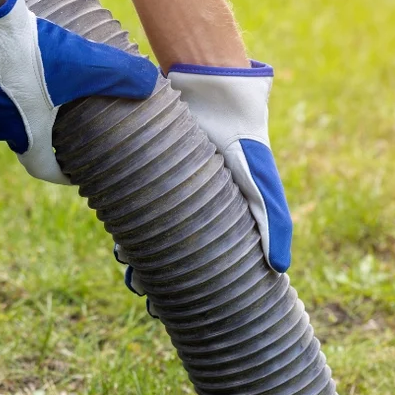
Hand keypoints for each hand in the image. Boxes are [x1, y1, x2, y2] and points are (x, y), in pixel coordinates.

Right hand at [0, 0, 158, 183]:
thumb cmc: (26, 55)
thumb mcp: (84, 63)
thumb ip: (119, 74)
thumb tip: (152, 81)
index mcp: (27, 134)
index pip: (45, 168)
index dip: (63, 171)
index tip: (74, 170)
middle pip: (25, 137)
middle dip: (45, 131)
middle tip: (63, 118)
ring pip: (2, 111)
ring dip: (20, 104)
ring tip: (39, 85)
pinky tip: (11, 61)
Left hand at [119, 60, 292, 306]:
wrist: (213, 85)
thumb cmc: (245, 137)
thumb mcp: (262, 182)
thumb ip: (274, 222)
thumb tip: (280, 270)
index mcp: (221, 220)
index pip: (199, 266)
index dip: (184, 290)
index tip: (164, 309)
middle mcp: (191, 208)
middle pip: (166, 254)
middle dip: (151, 275)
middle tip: (140, 289)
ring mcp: (166, 189)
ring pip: (144, 231)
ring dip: (133, 251)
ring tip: (126, 262)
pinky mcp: (143, 169)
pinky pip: (128, 201)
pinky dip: (122, 219)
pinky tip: (114, 230)